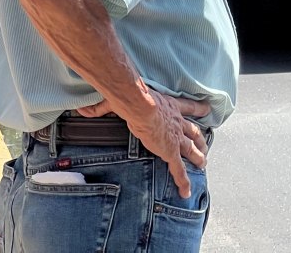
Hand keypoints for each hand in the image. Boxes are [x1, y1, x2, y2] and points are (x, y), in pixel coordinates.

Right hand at [92, 91, 209, 197]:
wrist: (142, 107)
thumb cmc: (132, 99)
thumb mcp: (118, 101)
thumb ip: (101, 107)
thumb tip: (83, 110)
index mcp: (170, 106)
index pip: (188, 107)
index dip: (198, 109)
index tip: (206, 109)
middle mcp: (177, 121)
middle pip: (194, 130)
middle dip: (200, 138)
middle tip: (206, 144)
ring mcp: (175, 137)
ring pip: (191, 149)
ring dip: (198, 157)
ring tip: (203, 164)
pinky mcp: (171, 152)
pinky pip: (179, 169)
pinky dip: (183, 181)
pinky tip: (186, 191)